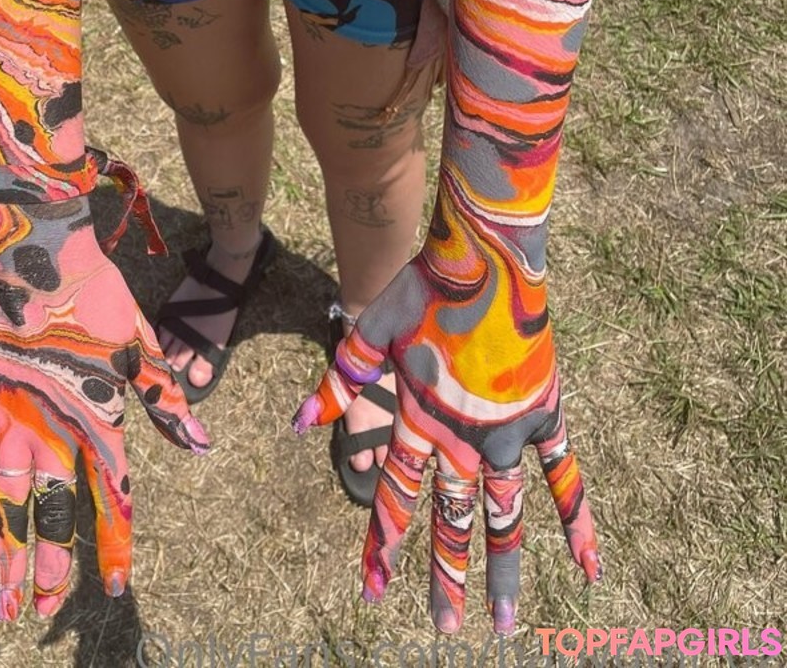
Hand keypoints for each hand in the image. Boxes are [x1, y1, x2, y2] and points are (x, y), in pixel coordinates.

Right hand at [0, 198, 209, 620]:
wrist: (42, 253)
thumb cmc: (98, 295)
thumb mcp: (139, 346)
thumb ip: (165, 400)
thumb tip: (203, 445)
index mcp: (97, 418)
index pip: (111, 496)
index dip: (113, 545)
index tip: (114, 588)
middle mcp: (54, 430)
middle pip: (55, 513)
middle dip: (53, 565)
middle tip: (47, 610)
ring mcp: (10, 418)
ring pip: (8, 503)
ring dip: (7, 555)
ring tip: (6, 605)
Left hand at [294, 249, 598, 634]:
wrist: (484, 258)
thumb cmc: (422, 290)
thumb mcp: (369, 333)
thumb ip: (338, 382)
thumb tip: (297, 423)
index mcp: (417, 418)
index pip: (394, 497)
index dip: (383, 546)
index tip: (375, 592)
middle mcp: (461, 437)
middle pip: (452, 520)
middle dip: (445, 576)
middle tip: (445, 626)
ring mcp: (507, 431)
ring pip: (505, 515)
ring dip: (502, 569)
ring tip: (503, 624)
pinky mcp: (544, 414)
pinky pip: (565, 478)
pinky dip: (577, 522)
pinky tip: (588, 568)